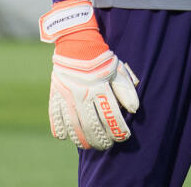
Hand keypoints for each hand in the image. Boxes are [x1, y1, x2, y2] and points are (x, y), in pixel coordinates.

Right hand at [40, 0, 139, 150]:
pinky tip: (67, 137)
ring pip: (74, 126)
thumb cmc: (100, 59)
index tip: (124, 137)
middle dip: (102, 140)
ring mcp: (67, 96)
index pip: (112, 116)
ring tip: (90, 146)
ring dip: (82, 140)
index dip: (119, 131)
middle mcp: (83, 94)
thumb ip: (125, 90)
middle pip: (92, 126)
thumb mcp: (117, 70)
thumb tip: (133, 109)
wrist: (76, 44)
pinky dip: (61, 130)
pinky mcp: (56, 96)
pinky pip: (56, 118)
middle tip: (107, 145)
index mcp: (100, 87)